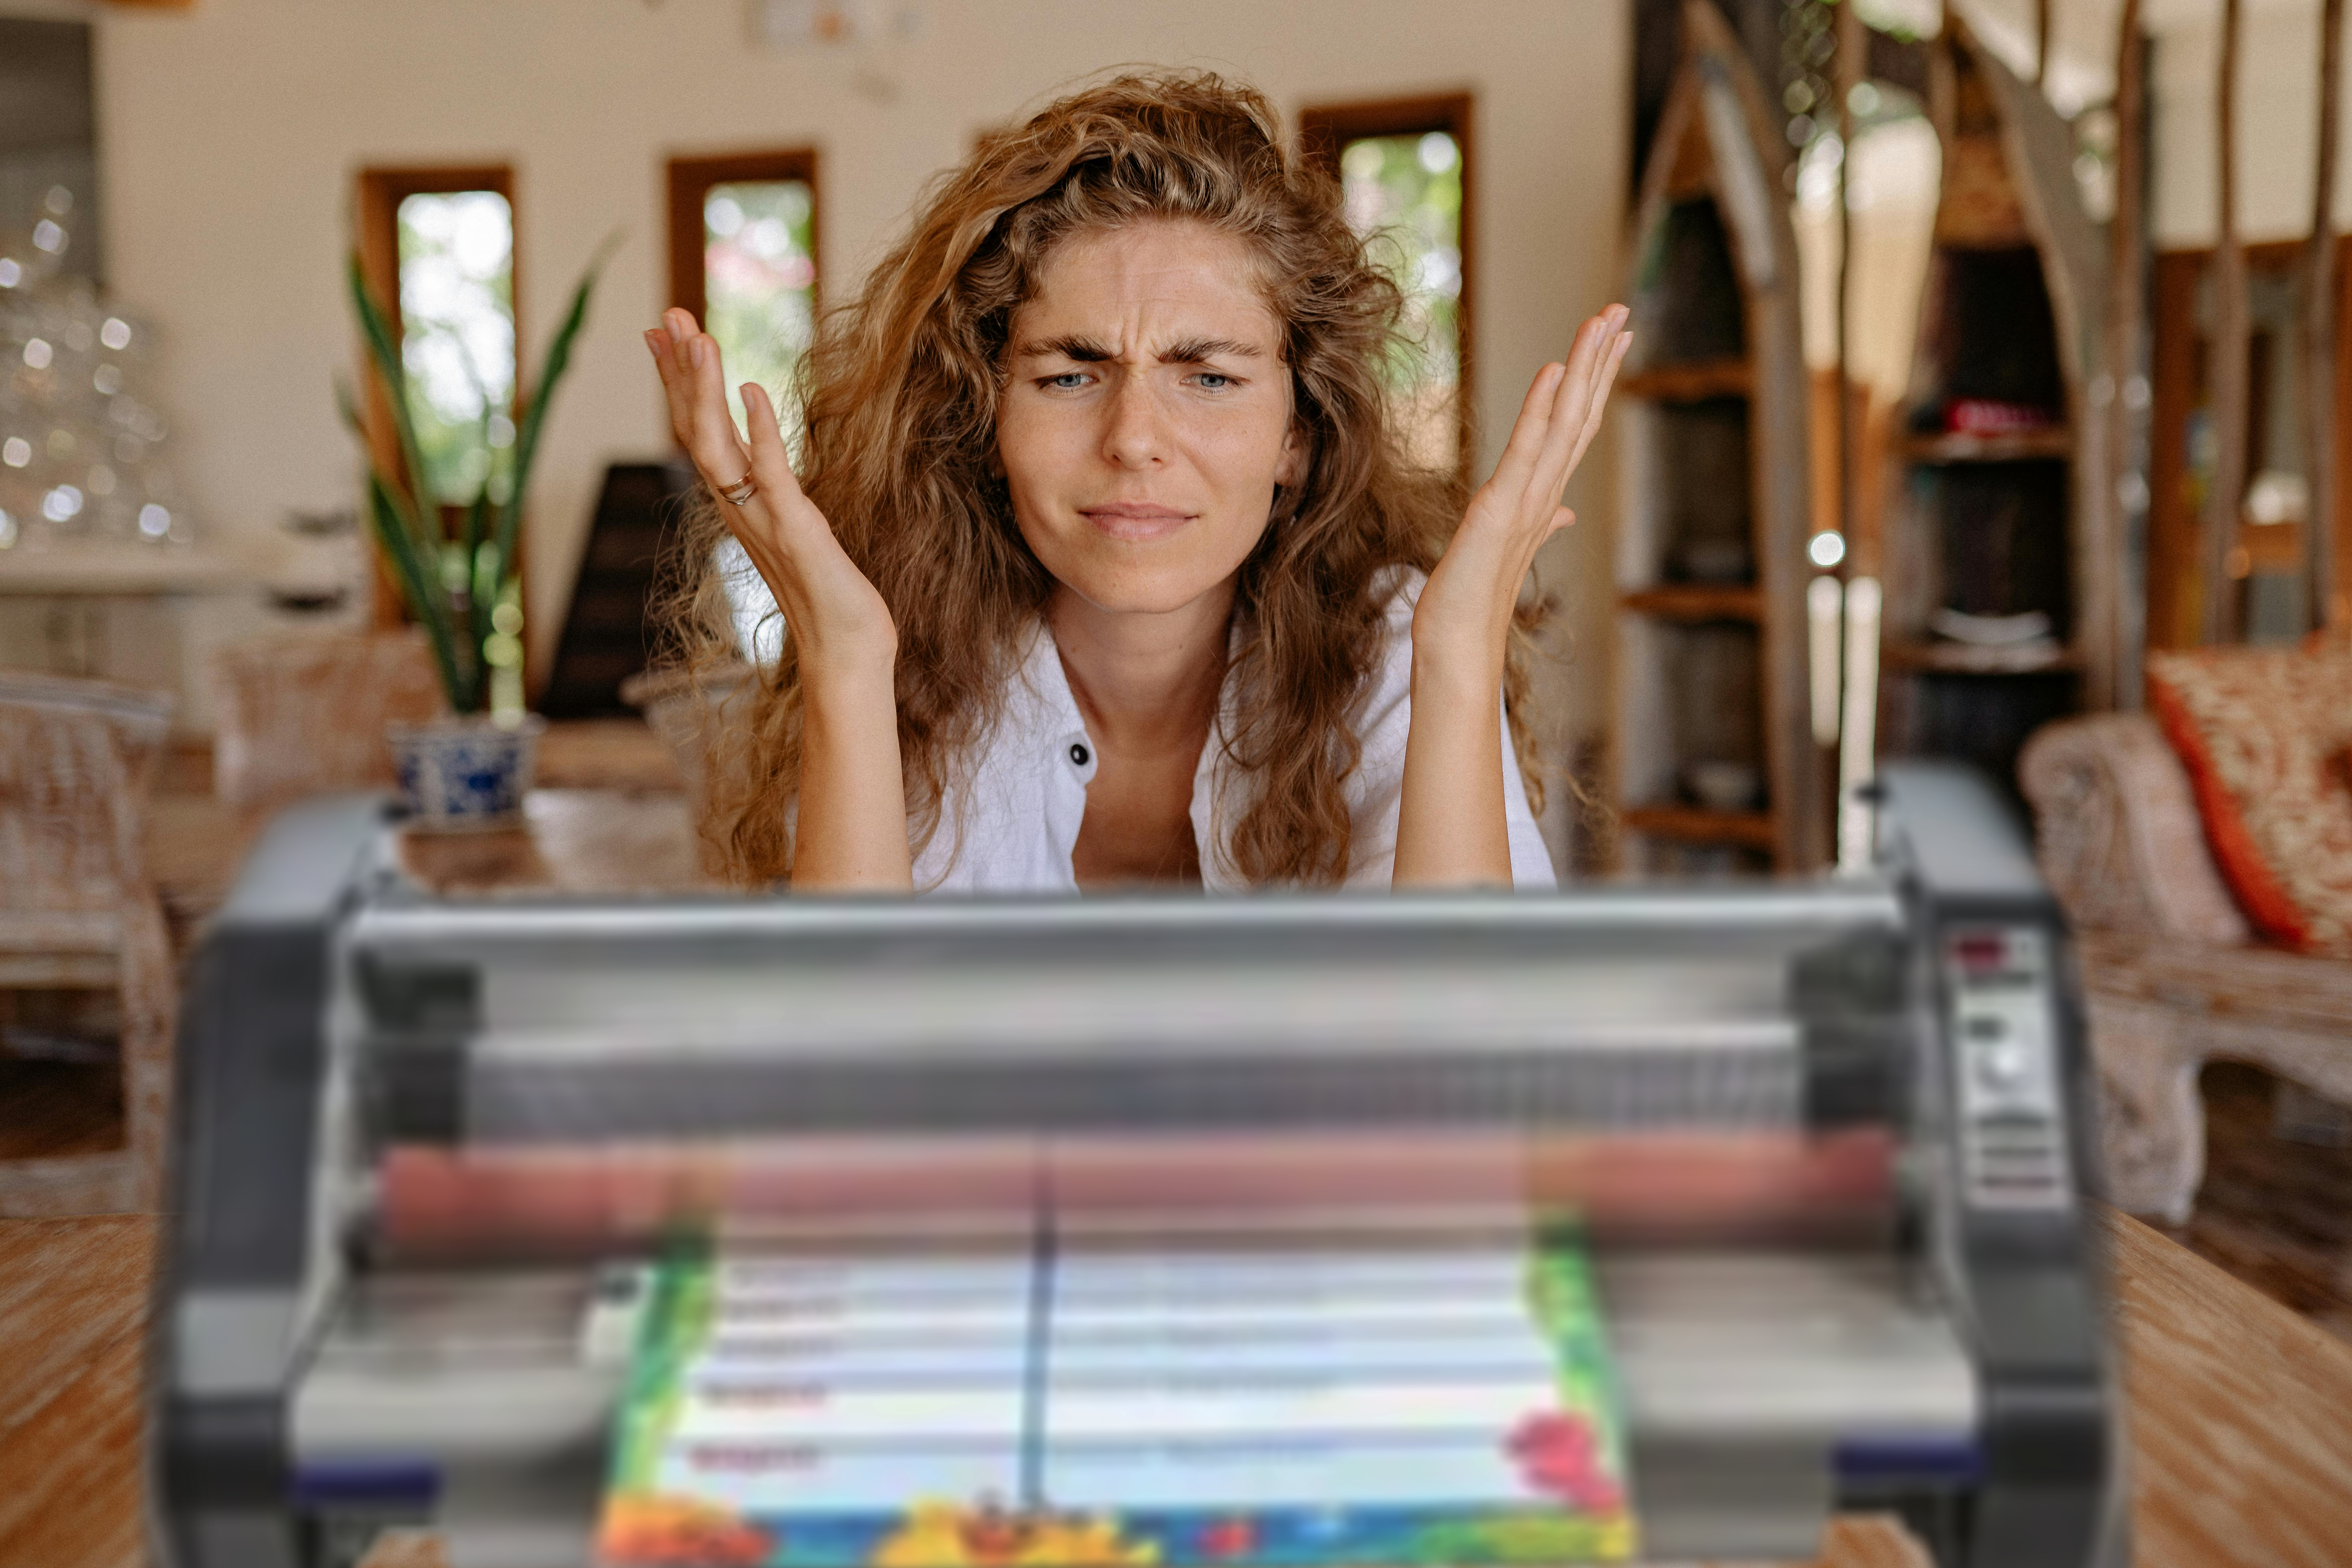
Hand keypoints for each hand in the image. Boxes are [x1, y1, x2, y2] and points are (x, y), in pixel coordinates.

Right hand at [646, 309, 894, 680]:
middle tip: (666, 315)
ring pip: (716, 445)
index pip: (699, 431)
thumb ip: (772, 490)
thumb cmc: (827, 595)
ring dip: (703, 389)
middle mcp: (739, 507)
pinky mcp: (795, 529)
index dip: (680, 381)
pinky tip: (751, 388)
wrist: (844, 650)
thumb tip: (759, 452)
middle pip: (695, 428)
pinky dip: (760, 429)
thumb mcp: (793, 527)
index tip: (664, 334)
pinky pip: (770, 471)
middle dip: (680, 370)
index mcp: (739, 503)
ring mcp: (762, 518)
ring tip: (696, 337)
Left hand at [1413, 305, 1630, 678]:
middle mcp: (1545, 493)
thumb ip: (1540, 522)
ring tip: (1600, 322)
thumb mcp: (1505, 546)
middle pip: (1581, 414)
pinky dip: (1540, 409)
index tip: (1613, 339)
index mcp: (1544, 496)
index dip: (1596, 381)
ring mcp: (1528, 500)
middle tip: (1620, 310)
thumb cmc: (1474, 597)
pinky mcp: (1502, 508)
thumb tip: (1564, 514)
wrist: (1458, 643)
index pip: (1576, 428)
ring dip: (1584, 369)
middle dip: (1601, 360)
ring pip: (1565, 422)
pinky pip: (1526, 449)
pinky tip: (1554, 371)